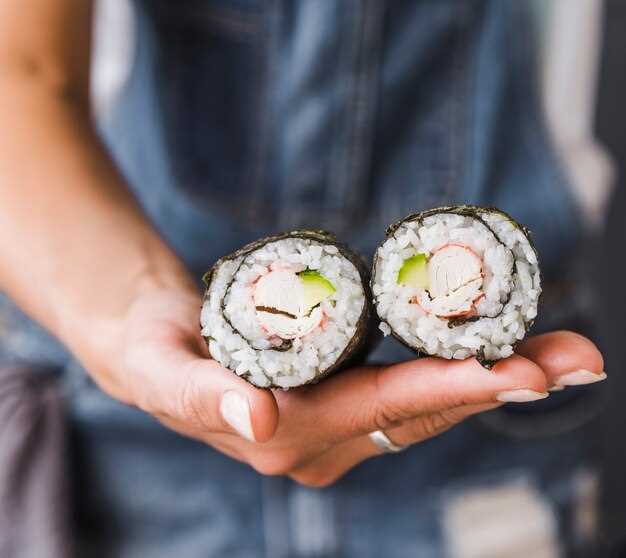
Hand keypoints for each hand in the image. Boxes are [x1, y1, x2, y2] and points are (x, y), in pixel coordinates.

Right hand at [84, 286, 604, 487]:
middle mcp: (320, 443)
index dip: (447, 388)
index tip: (512, 367)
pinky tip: (509, 351)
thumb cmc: (155, 351)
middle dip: (502, 384)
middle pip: (424, 410)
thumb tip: (254, 418)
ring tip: (568, 351)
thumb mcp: (161, 371)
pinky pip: (412, 389)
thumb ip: (199, 398)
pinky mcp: (341, 400)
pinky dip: (463, 369)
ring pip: (430, 403)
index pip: (380, 412)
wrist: (152, 342)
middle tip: (576, 356)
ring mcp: (336, 426)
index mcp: (282, 438)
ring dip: (499, 378)